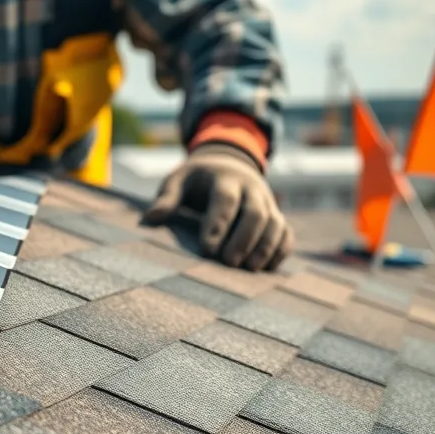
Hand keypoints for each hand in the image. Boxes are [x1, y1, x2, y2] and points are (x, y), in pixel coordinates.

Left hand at [144, 143, 292, 270]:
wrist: (226, 164)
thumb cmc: (195, 180)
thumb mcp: (177, 181)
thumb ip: (166, 199)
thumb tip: (149, 219)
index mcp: (224, 178)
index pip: (225, 199)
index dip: (218, 223)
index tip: (206, 248)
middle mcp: (251, 188)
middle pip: (255, 212)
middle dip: (244, 238)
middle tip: (228, 262)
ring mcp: (267, 202)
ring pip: (275, 222)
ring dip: (265, 246)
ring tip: (250, 269)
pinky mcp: (276, 215)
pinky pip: (286, 232)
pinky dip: (281, 249)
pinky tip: (267, 268)